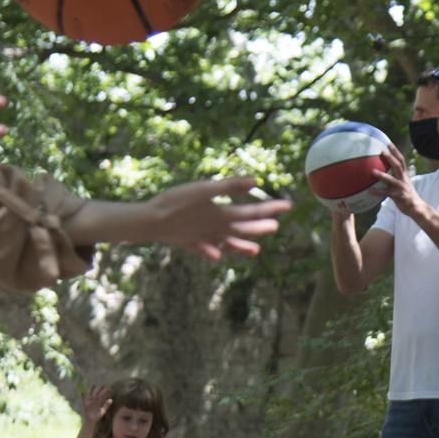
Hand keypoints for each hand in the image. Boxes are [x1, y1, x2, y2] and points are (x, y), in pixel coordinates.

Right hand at [81, 384, 109, 422]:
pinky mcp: (85, 404)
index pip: (103, 396)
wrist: (90, 421)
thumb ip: (106, 405)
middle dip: (100, 390)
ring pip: (91, 394)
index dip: (106, 392)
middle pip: (98, 394)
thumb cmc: (97, 417)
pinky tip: (81, 392)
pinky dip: (82, 396)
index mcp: (99, 403)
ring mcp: (90, 402)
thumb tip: (111, 399)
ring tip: (93, 384)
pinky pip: (83, 399)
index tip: (110, 389)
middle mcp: (95, 401)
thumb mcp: (102, 411)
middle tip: (104, 385)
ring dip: (91, 390)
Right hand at [142, 178, 292, 260]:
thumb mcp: (204, 189)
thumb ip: (230, 186)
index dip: (271, 209)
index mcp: (222, 215)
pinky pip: (204, 249)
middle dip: (260, 228)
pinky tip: (216, 256)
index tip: (288, 206)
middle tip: (275, 227)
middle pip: (242, 229)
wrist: (150, 222)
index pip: (252, 212)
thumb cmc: (176, 202)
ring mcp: (203, 238)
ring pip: (227, 244)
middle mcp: (216, 229)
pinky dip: (212, 252)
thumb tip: (256, 181)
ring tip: (255, 251)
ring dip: (242, 246)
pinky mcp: (188, 242)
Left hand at [371, 145, 423, 216]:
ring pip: (391, 179)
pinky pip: (386, 193)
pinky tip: (369, 191)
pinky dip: (377, 192)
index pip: (401, 160)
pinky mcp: (398, 196)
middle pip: (398, 165)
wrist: (416, 207)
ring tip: (372, 171)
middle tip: (382, 151)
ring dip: (382, 175)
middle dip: (391, 157)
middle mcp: (404, 179)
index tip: (388, 143)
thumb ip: (395, 177)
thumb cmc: (406, 195)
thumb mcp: (403, 184)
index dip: (395, 151)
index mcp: (405, 175)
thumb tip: (383, 171)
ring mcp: (401, 187)